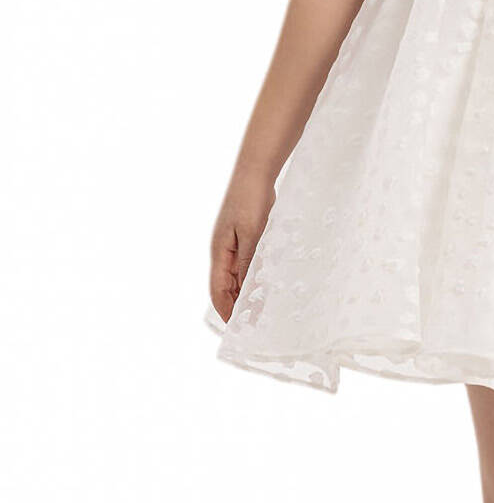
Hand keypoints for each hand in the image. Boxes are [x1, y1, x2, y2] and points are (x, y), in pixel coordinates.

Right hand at [209, 172, 275, 322]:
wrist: (255, 173)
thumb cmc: (251, 201)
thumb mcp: (251, 234)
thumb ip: (248, 261)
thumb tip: (246, 289)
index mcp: (219, 252)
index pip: (218, 290)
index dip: (225, 310)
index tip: (236, 329)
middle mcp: (223, 252)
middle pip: (226, 287)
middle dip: (236, 306)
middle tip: (254, 325)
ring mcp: (234, 245)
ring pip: (238, 277)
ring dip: (246, 293)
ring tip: (262, 311)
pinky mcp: (246, 238)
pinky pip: (247, 265)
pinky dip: (254, 277)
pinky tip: (268, 285)